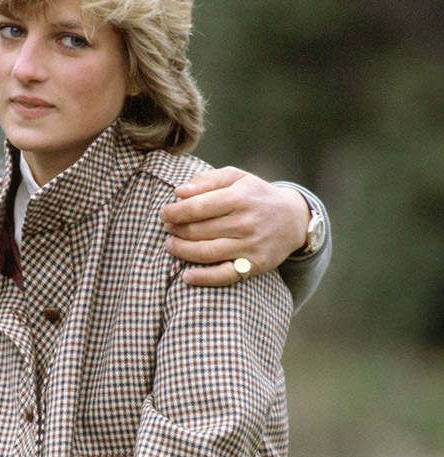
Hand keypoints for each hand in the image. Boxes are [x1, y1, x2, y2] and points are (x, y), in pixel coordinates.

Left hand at [161, 167, 309, 286]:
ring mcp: (251, 246)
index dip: (175, 212)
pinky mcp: (254, 265)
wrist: (293, 219)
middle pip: (199, 230)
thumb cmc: (255, 195)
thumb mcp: (237, 178)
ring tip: (170, 245)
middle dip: (177, 230)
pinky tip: (186, 276)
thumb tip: (179, 192)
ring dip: (182, 251)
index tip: (164, 214)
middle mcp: (246, 222)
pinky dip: (203, 278)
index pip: (197, 207)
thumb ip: (207, 180)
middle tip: (167, 228)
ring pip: (207, 252)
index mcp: (240, 197)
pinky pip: (224, 276)